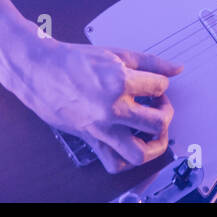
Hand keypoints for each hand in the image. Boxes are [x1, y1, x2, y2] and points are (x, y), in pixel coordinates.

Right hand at [6, 41, 182, 173]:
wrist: (41, 70)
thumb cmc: (74, 60)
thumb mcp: (117, 53)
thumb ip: (150, 62)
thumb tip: (175, 68)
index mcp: (120, 83)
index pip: (160, 88)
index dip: (161, 84)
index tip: (154, 83)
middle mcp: (112, 109)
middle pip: (158, 122)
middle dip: (166, 112)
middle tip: (159, 105)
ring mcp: (101, 128)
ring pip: (140, 153)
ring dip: (154, 145)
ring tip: (153, 132)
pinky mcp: (91, 138)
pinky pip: (113, 163)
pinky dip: (127, 161)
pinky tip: (132, 143)